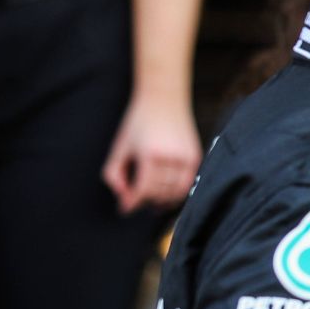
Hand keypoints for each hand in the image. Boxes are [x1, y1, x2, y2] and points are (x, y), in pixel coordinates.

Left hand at [101, 92, 201, 214]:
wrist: (163, 99)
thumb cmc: (138, 122)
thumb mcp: (119, 147)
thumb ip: (114, 175)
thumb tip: (123, 198)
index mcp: (150, 154)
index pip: (143, 189)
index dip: (132, 203)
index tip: (124, 210)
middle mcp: (172, 157)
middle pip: (159, 193)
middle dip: (145, 201)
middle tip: (135, 201)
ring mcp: (186, 157)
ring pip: (175, 192)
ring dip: (162, 200)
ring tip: (151, 201)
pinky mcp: (195, 156)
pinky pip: (188, 183)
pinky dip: (177, 193)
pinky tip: (166, 194)